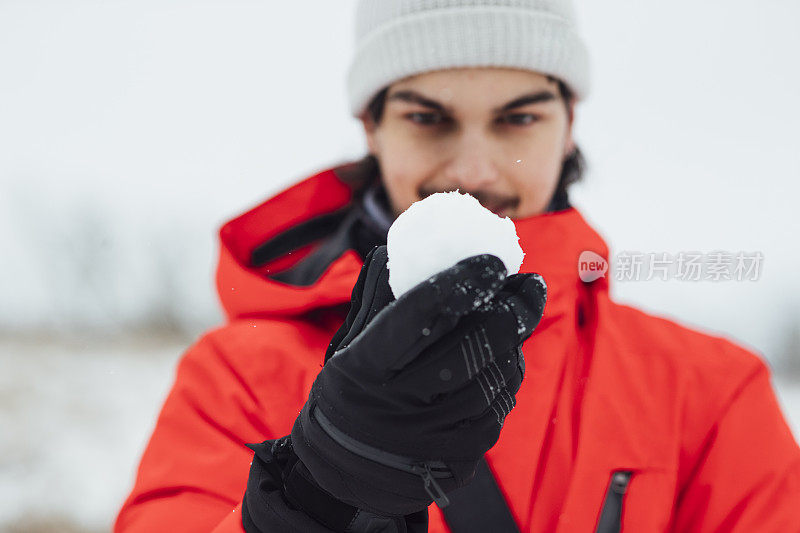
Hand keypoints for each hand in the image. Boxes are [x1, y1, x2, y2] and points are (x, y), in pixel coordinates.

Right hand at [290, 245, 546, 516]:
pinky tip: (506, 357)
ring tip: (518, 316)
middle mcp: (400, 402)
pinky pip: (499, 406)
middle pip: (473, 345)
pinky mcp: (458, 458)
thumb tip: (408, 250)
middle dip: (509, 309)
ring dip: (515, 340)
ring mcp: (433, 435)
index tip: (491, 261)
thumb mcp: (350, 345)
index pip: (423, 312)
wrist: (345, 471)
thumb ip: (379, 299)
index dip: (463, 281)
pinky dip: (509, 374)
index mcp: (366, 364)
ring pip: (495, 375)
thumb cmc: (352, 390)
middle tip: (528, 284)